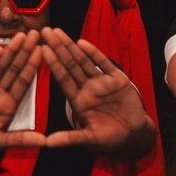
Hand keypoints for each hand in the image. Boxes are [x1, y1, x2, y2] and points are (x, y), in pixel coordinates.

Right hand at [0, 33, 50, 156]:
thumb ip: (20, 140)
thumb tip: (45, 142)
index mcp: (8, 105)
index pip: (23, 83)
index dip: (32, 67)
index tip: (43, 52)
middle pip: (13, 70)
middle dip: (24, 52)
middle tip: (36, 34)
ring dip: (9, 52)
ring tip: (21, 36)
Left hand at [36, 28, 153, 153]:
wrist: (134, 135)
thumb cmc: (108, 138)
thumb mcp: (89, 139)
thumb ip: (70, 138)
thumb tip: (48, 144)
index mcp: (78, 100)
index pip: (62, 79)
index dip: (53, 64)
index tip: (41, 50)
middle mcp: (87, 88)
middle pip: (70, 65)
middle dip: (57, 48)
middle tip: (44, 31)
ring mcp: (101, 82)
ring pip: (83, 61)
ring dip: (71, 46)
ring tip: (57, 32)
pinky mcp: (117, 79)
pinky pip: (104, 64)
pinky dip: (94, 54)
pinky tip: (82, 43)